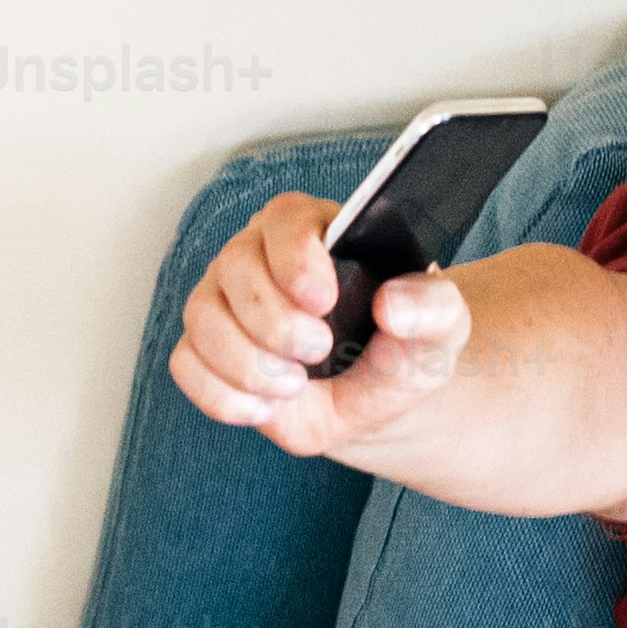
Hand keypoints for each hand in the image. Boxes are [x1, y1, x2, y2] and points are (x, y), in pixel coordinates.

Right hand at [169, 191, 468, 462]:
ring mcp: (222, 302)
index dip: (296, 259)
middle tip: (320, 352)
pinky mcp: (204, 350)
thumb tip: (392, 303)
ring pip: (202, 318)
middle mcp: (256, 255)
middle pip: (233, 269)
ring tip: (295, 385)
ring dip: (248, 363)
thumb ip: (431, 306)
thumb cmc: (404, 345)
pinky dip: (224, 395)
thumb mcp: (440, 325)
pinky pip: (186, 365)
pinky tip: (267, 406)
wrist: (377, 396)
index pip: (283, 221)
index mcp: (312, 229)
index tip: (324, 300)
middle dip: (275, 322)